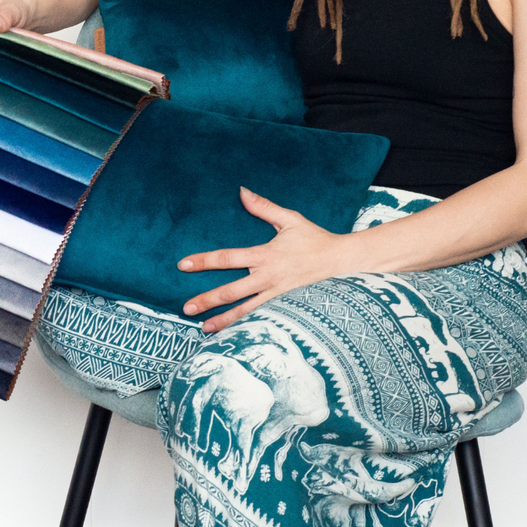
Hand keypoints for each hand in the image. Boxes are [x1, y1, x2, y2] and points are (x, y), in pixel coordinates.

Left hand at [177, 187, 349, 332]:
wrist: (342, 261)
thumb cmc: (315, 238)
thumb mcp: (290, 219)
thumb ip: (264, 207)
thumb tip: (242, 191)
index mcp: (265, 255)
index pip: (228, 258)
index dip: (204, 261)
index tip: (184, 264)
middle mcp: (268, 277)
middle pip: (231, 291)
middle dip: (207, 300)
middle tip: (186, 308)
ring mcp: (276, 294)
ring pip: (245, 311)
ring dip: (223, 320)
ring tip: (203, 329)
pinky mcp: (285, 306)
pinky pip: (261, 317)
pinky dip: (246, 327)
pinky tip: (233, 335)